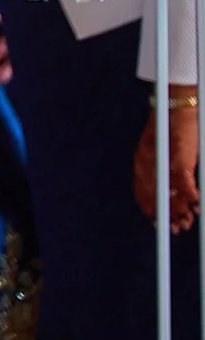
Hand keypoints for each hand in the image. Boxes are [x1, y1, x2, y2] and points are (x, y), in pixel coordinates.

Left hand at [136, 105, 199, 231]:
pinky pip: (186, 185)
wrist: (177, 111)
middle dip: (167, 215)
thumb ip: (164, 170)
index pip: (143, 193)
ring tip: (186, 223)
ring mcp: (165, 164)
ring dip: (180, 211)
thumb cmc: (171, 131)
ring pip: (171, 195)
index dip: (151, 210)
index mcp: (141, 164)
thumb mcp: (164, 153)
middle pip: (157, 197)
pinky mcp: (182, 161)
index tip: (157, 222)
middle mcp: (148, 165)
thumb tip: (171, 191)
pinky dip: (191, 196)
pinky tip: (197, 206)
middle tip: (176, 228)